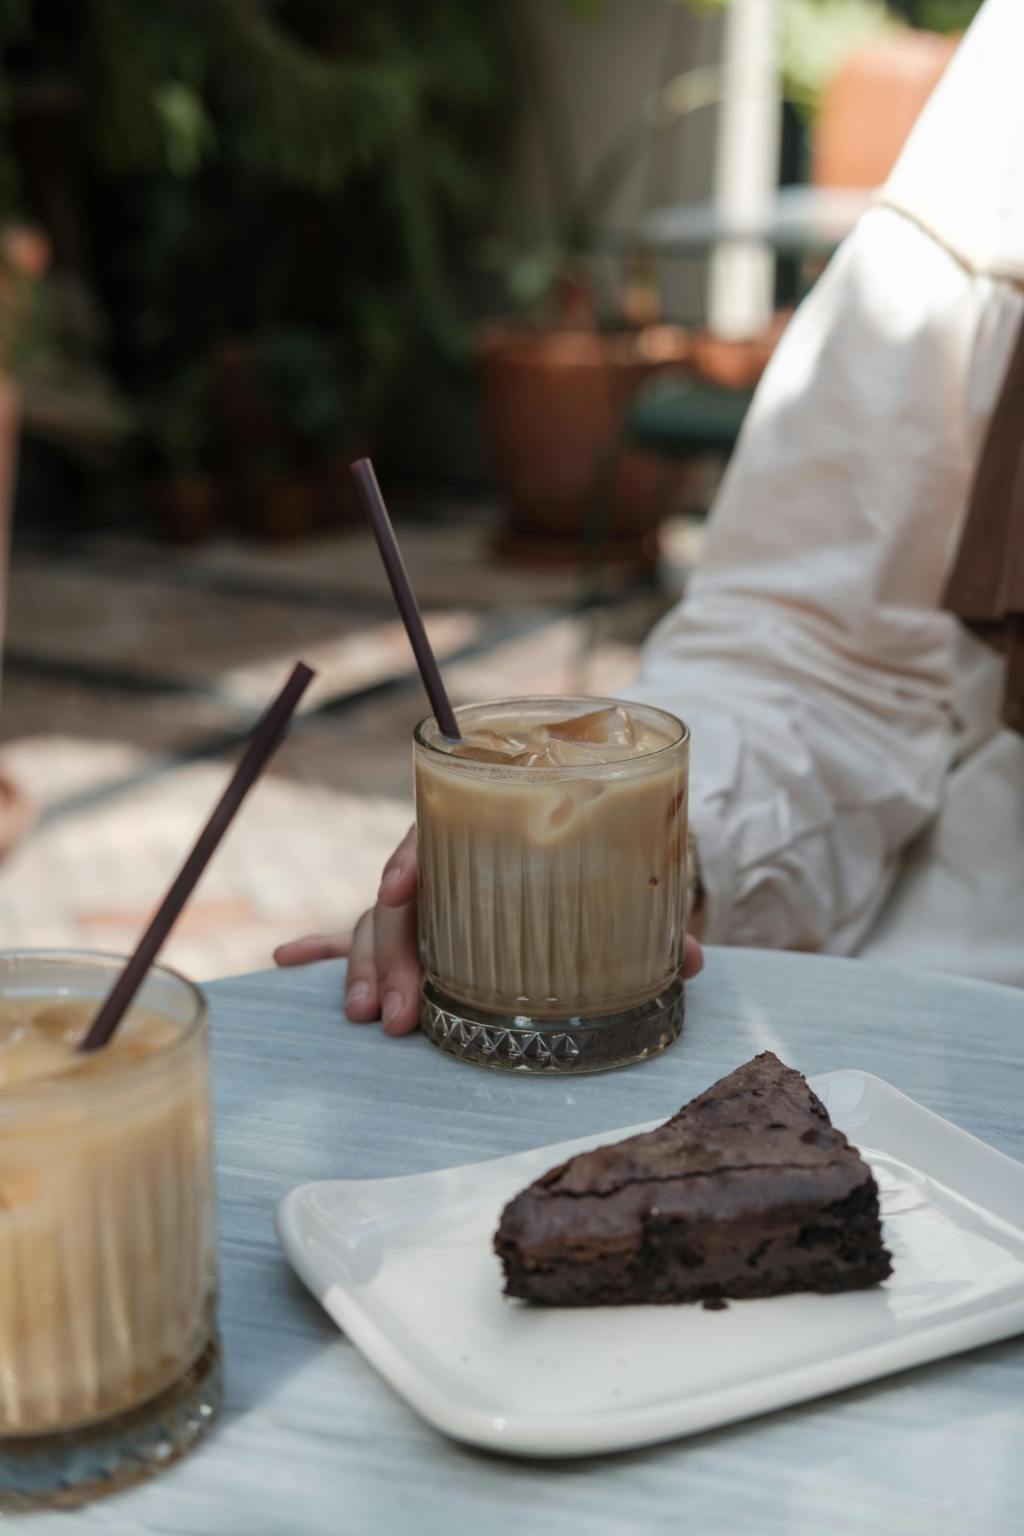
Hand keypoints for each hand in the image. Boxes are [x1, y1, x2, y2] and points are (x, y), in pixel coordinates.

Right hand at [274, 825, 704, 1035]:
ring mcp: (434, 896)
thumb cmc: (610, 842)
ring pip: (378, 923)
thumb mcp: (637, 869)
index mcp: (492, 830)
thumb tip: (692, 960)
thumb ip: (658, 911)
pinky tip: (285, 960)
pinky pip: (365, 933)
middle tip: (391, 1014)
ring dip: (362, 967)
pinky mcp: (426, 924)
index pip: (437, 834)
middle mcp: (454, 863)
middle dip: (387, 955)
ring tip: (364, 1016)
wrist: (594, 817)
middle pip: (401, 900)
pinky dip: (326, 947)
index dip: (412, 859)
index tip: (399, 891)